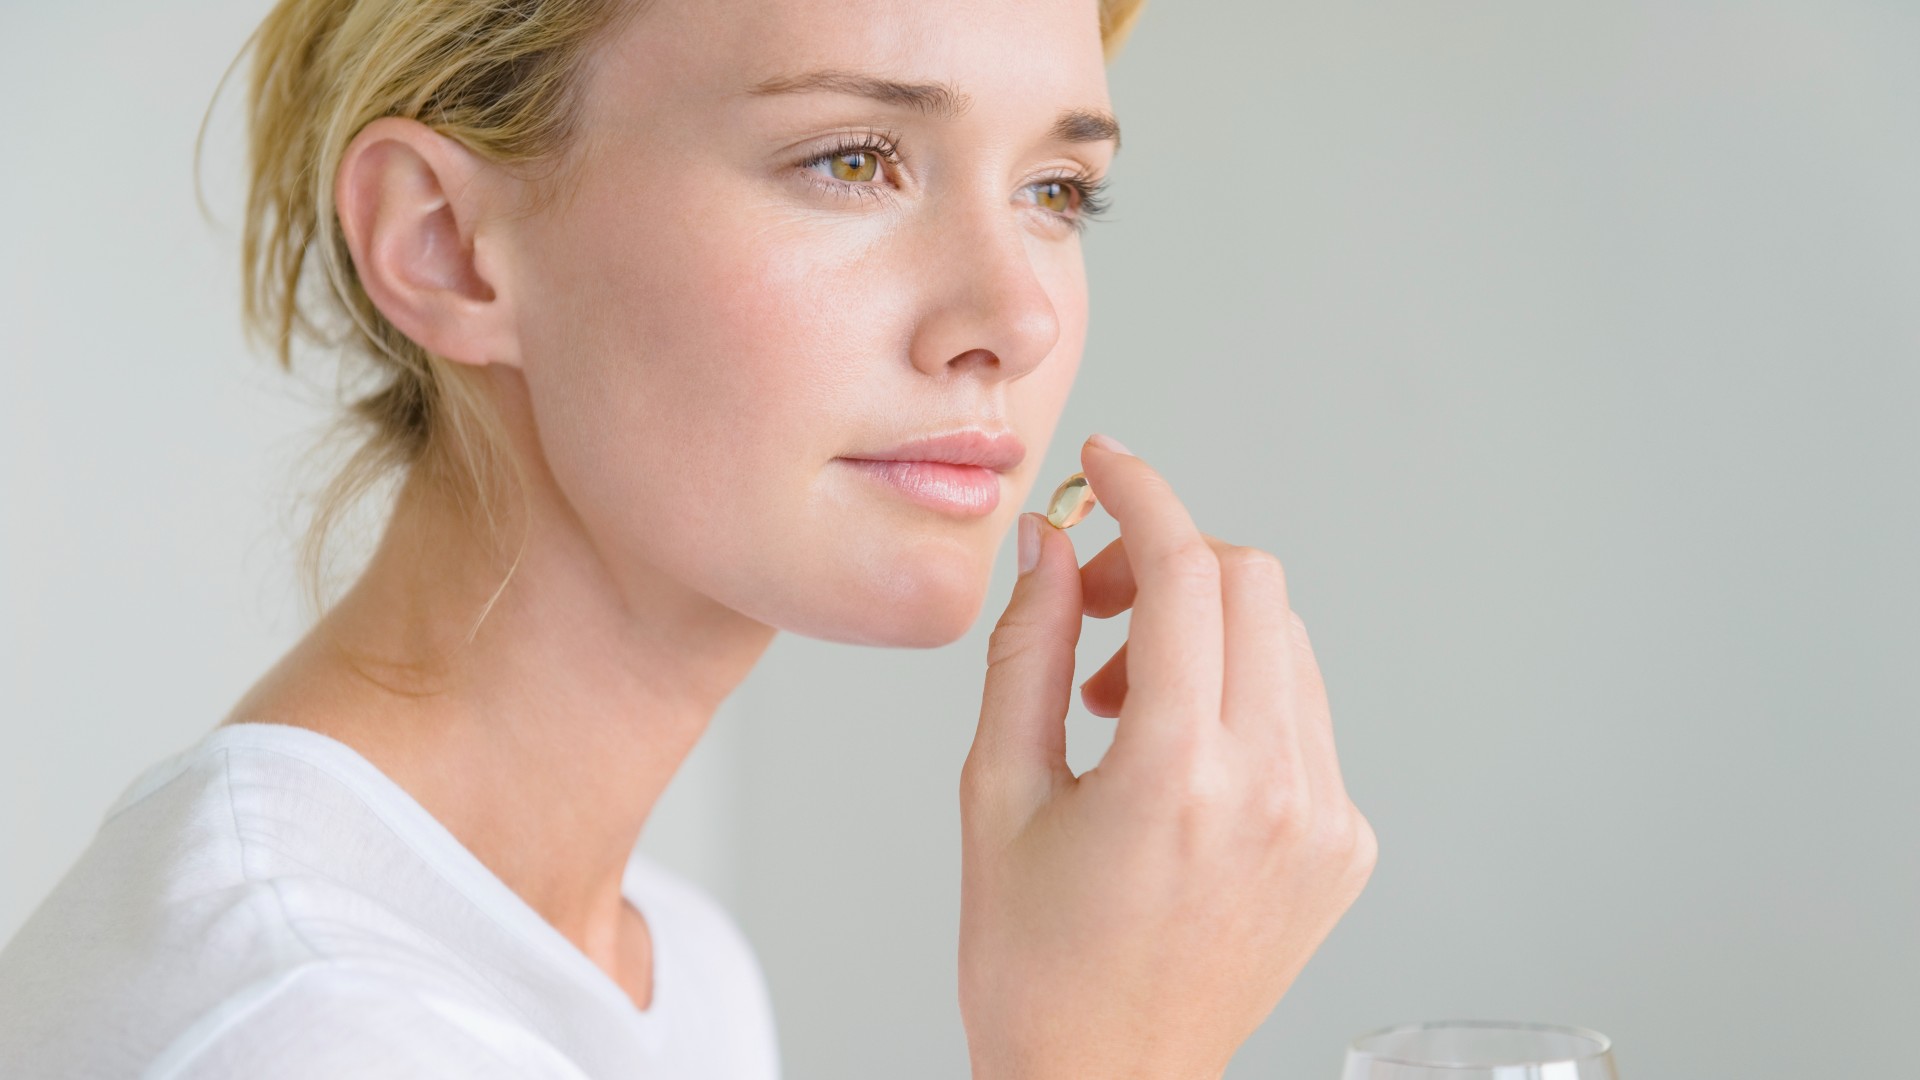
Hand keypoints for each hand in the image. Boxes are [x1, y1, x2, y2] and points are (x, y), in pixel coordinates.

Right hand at [959, 434, 1377, 1079]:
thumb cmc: (1035, 964)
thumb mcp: (998, 793)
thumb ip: (1029, 649)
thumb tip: (1051, 543)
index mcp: (1179, 774)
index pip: (1188, 570)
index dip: (1142, 494)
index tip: (1107, 465)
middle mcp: (1275, 789)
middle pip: (1254, 583)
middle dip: (1170, 561)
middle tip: (1096, 606)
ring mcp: (1325, 819)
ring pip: (1286, 642)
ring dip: (1205, 633)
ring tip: (1123, 703)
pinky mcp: (1346, 846)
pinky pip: (1304, 714)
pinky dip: (1241, 698)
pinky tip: (1175, 759)